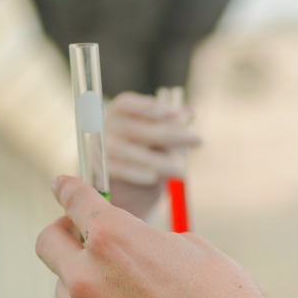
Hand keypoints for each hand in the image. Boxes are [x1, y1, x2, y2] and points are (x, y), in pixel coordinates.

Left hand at [36, 176, 297, 297]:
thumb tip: (124, 245)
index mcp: (113, 236)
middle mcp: (88, 275)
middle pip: (47, 243)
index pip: (72, 199)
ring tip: (128, 293)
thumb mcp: (188, 247)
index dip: (68, 189)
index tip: (63, 187)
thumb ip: (142, 240)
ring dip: (85, 281)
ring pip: (65, 288)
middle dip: (64, 233)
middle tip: (84, 238)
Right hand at [105, 91, 199, 221]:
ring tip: (181, 172)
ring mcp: (100, 150)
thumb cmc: (145, 159)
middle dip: (169, 134)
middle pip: (135, 127)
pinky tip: (155, 179)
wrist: (125, 194)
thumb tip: (191, 112)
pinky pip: (118, 171)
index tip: (172, 114)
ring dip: (157, 161)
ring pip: (128, 151)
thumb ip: (171, 126)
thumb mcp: (160, 141)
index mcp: (118, 114)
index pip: (126, 103)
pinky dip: (137, 174)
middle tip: (198, 140)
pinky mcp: (99, 172)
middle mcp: (105, 128)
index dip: (147, 107)